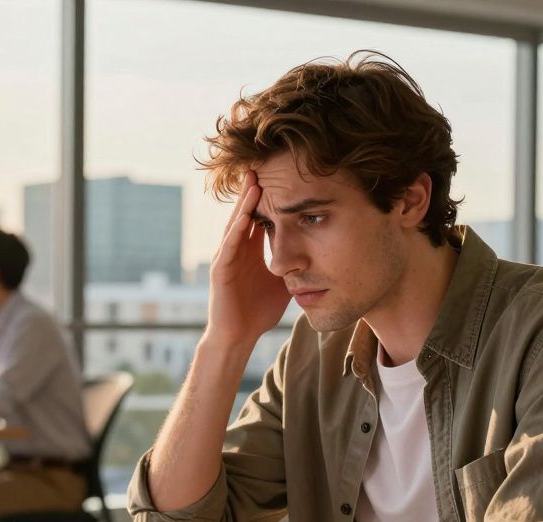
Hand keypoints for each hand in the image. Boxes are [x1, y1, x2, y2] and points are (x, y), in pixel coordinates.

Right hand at [206, 171, 290, 348]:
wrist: (239, 336)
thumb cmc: (258, 311)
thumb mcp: (284, 282)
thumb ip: (295, 265)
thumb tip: (321, 255)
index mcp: (251, 250)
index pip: (260, 216)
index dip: (269, 198)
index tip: (281, 177)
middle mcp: (237, 249)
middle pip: (245, 212)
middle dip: (253, 190)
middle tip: (263, 165)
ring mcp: (227, 258)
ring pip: (236, 224)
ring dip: (244, 203)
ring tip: (253, 181)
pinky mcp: (221, 270)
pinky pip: (229, 246)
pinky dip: (237, 230)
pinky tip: (245, 216)